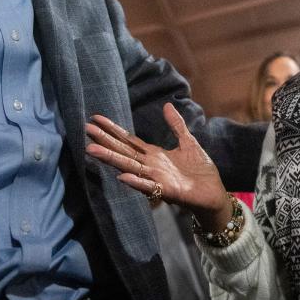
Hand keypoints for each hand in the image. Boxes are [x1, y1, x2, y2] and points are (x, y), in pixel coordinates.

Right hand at [85, 103, 232, 230]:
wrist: (214, 194)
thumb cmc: (200, 171)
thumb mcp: (188, 142)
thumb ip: (176, 126)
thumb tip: (167, 105)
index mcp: (154, 155)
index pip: (129, 140)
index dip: (113, 129)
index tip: (95, 118)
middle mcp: (150, 166)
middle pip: (123, 151)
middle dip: (105, 140)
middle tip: (86, 129)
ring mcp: (156, 178)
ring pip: (130, 166)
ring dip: (112, 159)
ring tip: (92, 149)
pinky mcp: (167, 191)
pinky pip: (148, 186)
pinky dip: (136, 182)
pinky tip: (122, 176)